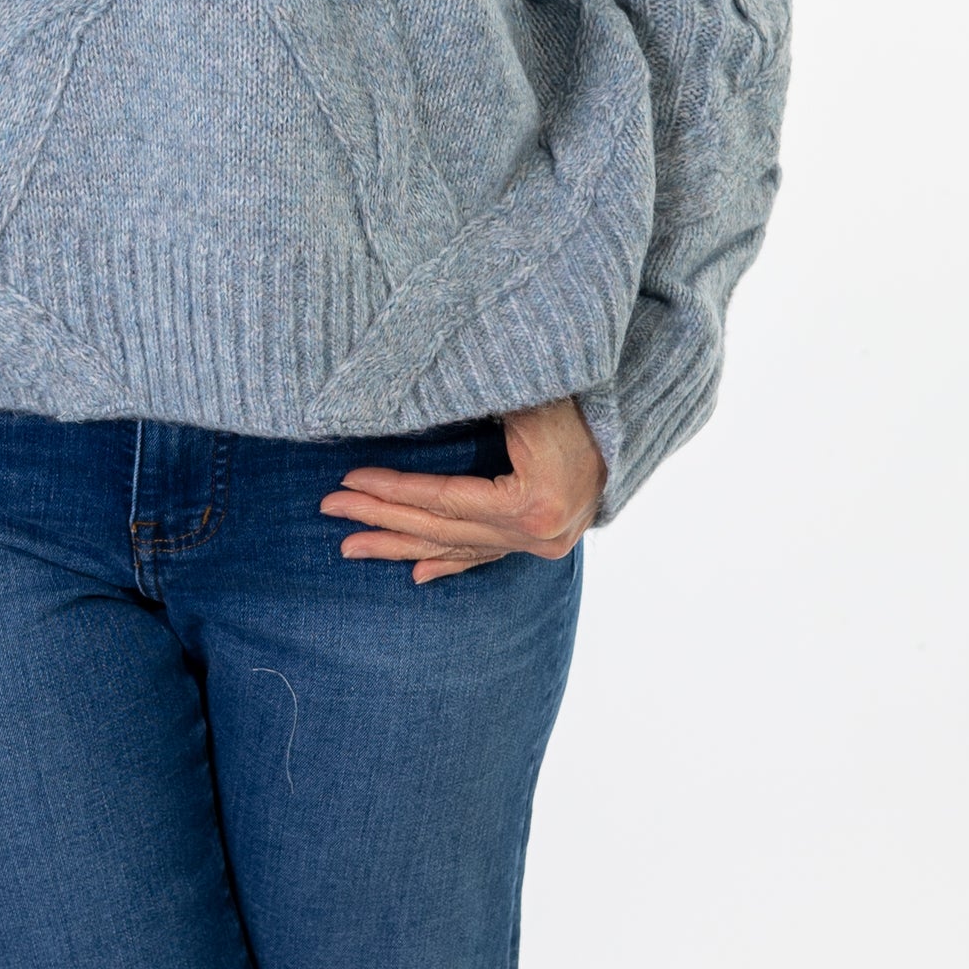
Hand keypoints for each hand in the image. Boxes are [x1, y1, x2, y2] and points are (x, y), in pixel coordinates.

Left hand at [319, 395, 605, 581]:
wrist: (638, 414)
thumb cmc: (577, 394)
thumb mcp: (527, 392)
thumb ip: (473, 403)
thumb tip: (404, 400)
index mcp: (533, 502)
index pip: (443, 500)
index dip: (392, 491)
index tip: (347, 482)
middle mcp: (538, 534)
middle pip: (442, 529)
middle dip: (381, 521)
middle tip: (330, 512)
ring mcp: (544, 543)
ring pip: (458, 548)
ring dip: (402, 547)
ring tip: (352, 548)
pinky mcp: (544, 539)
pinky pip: (486, 555)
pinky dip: (450, 562)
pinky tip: (418, 575)